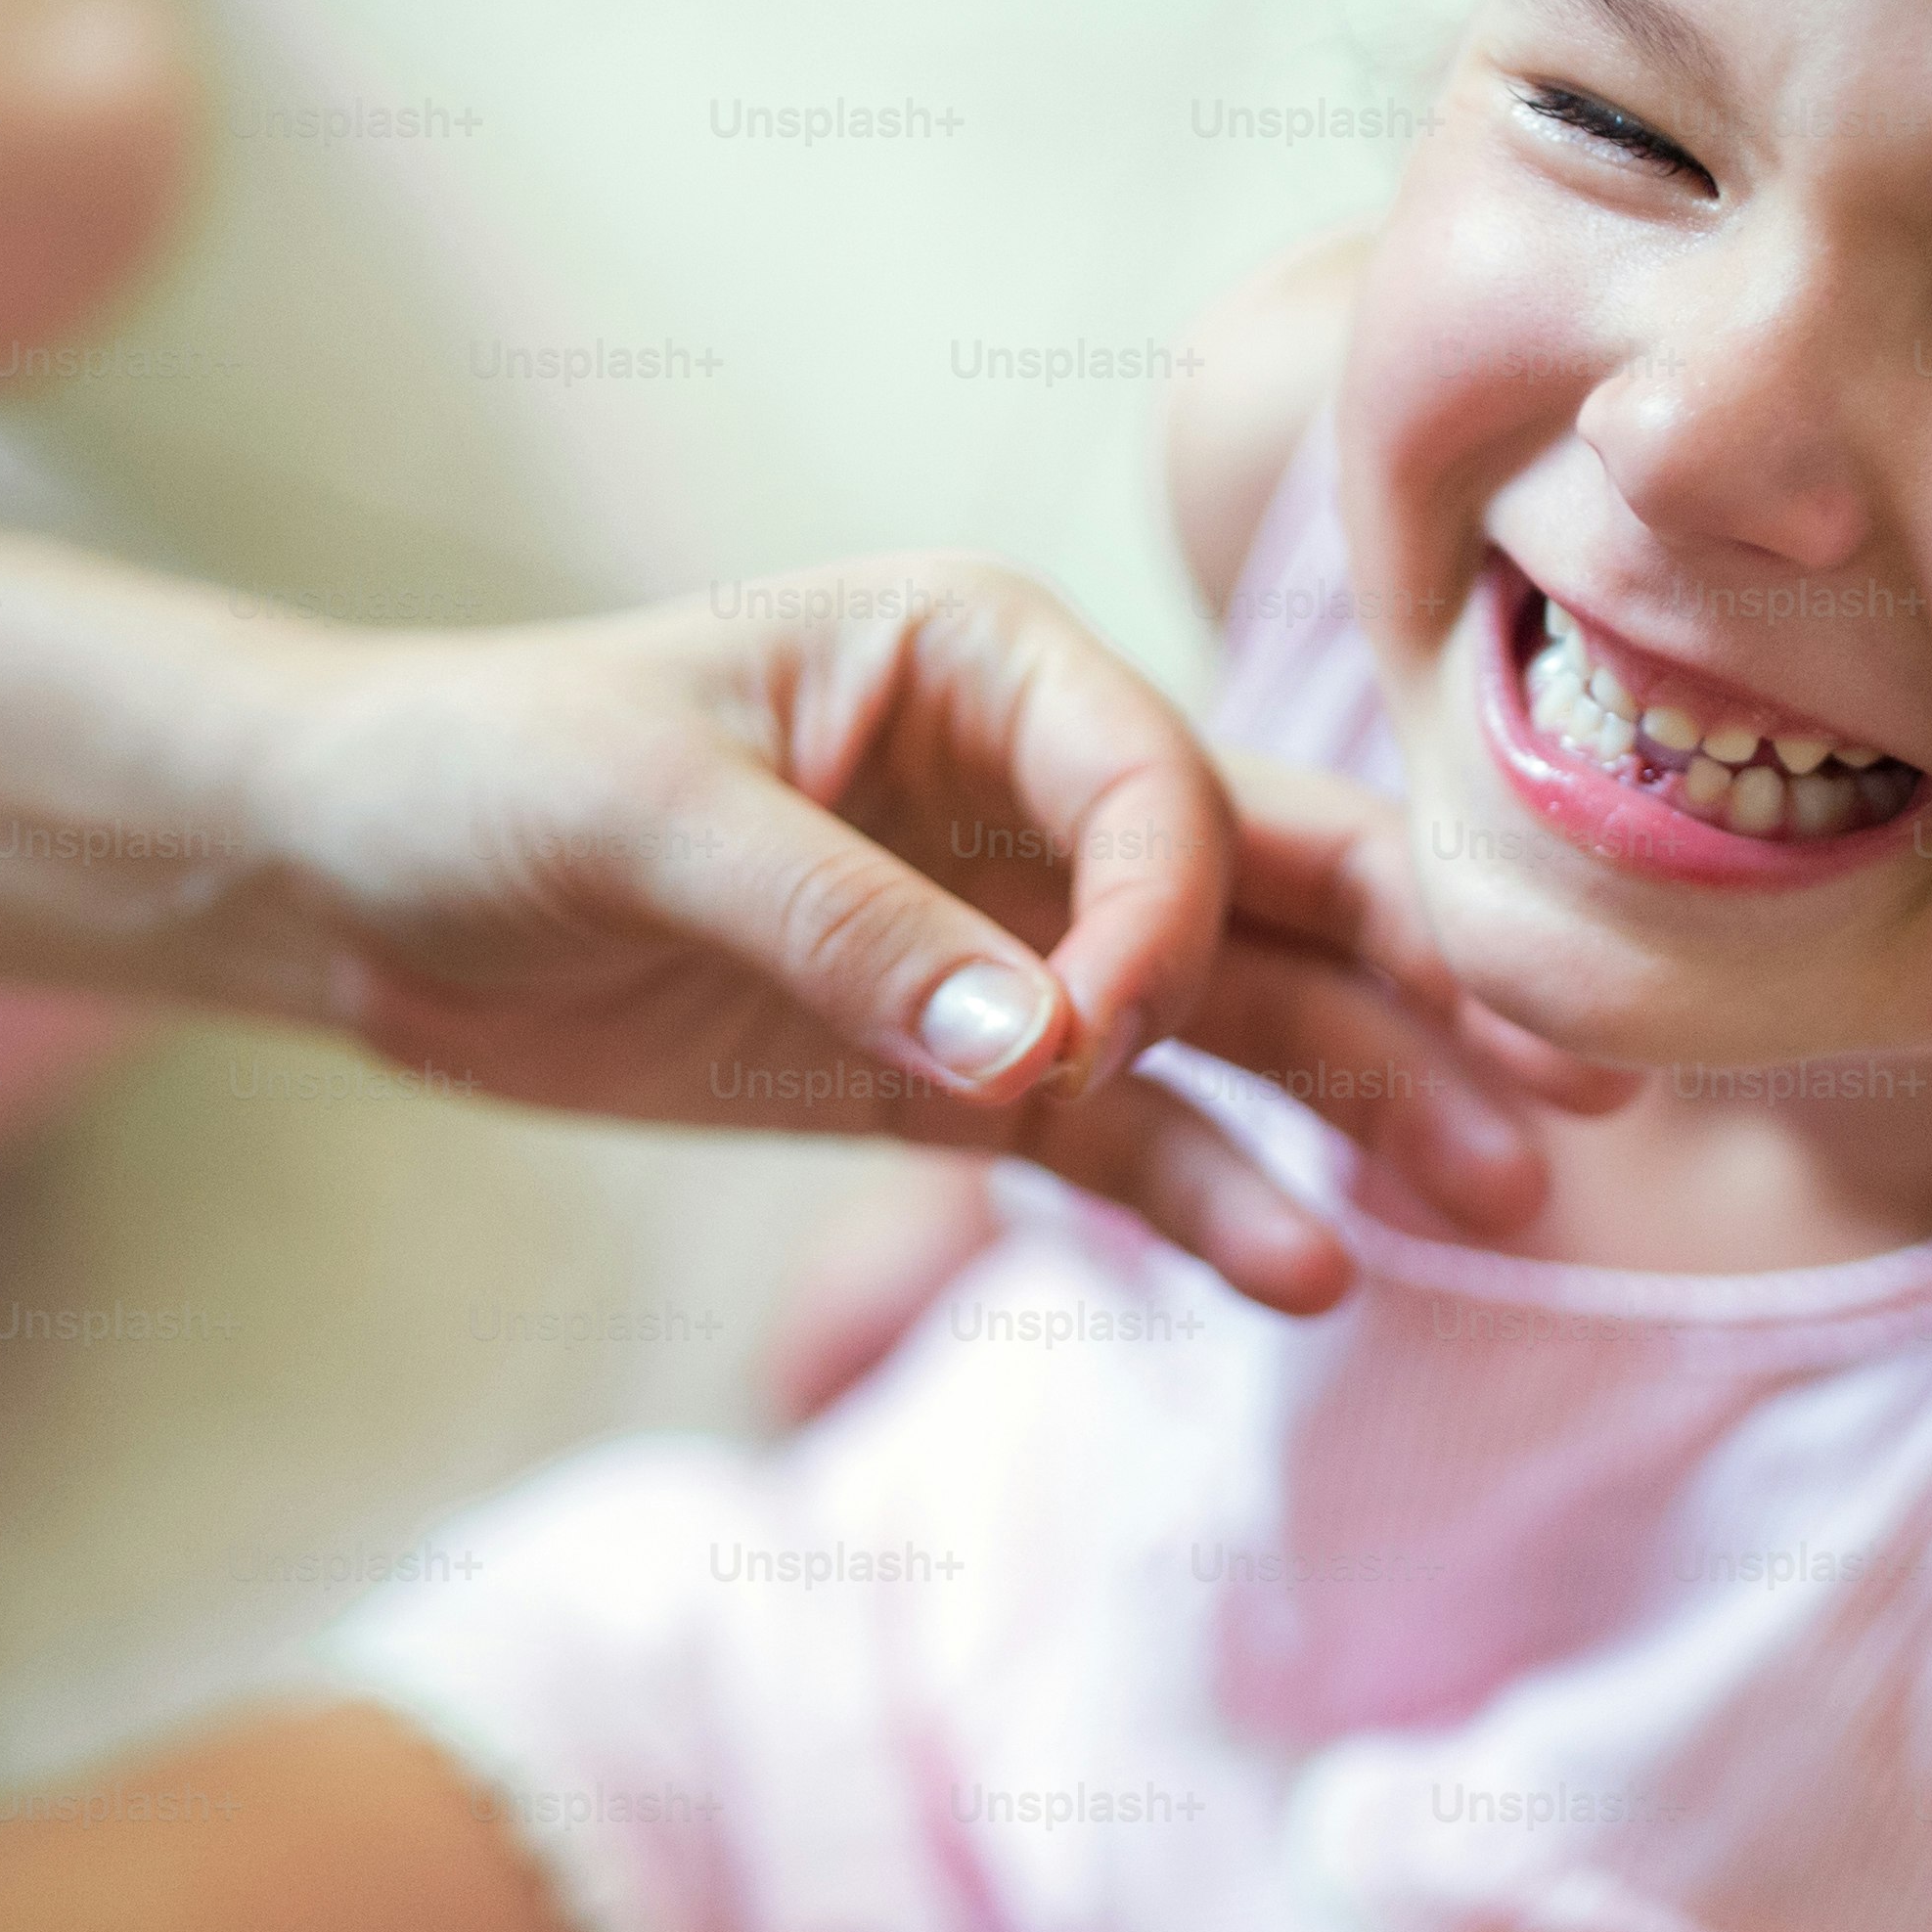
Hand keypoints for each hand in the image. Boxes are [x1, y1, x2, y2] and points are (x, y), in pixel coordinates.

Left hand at [228, 554, 1625, 1311]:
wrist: (353, 879)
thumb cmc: (483, 777)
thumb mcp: (637, 819)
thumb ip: (842, 927)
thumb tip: (1031, 1049)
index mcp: (976, 653)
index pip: (1151, 778)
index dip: (1159, 909)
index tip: (1082, 1034)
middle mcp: (1035, 784)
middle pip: (1269, 879)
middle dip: (1420, 979)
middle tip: (1578, 1080)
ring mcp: (1017, 931)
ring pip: (1237, 1017)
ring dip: (1366, 1102)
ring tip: (1497, 1207)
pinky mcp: (964, 1066)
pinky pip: (1123, 1136)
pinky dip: (1209, 1198)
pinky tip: (1305, 1278)